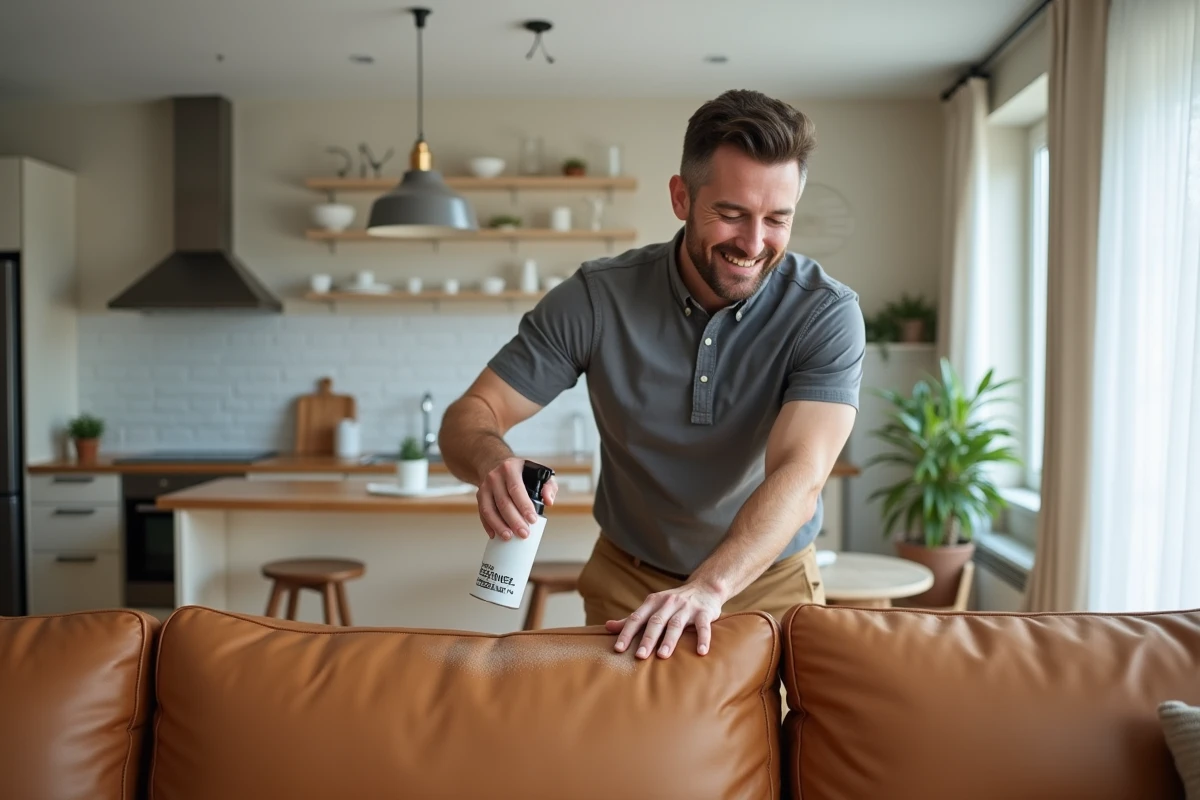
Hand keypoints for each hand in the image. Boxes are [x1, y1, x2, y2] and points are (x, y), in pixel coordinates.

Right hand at [475, 457, 558, 540]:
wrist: (495, 464)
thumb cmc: (520, 472)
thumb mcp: (537, 472)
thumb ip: (548, 486)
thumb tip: (549, 501)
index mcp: (510, 469)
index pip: (517, 489)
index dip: (524, 506)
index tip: (532, 520)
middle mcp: (495, 477)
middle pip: (503, 502)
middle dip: (514, 520)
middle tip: (524, 533)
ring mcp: (485, 487)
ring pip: (489, 509)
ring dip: (499, 525)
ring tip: (509, 537)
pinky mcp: (479, 495)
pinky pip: (482, 513)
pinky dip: (488, 525)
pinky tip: (495, 534)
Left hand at [605, 583, 723, 658]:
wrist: (705, 587)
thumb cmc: (673, 602)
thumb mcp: (652, 606)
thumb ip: (632, 619)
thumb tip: (607, 626)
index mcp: (653, 602)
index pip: (636, 618)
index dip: (626, 633)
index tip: (618, 649)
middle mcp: (668, 603)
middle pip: (655, 622)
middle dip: (647, 639)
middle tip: (639, 656)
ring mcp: (687, 607)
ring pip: (676, 624)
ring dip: (669, 640)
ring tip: (663, 655)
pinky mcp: (704, 613)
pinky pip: (703, 626)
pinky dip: (703, 639)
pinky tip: (701, 652)